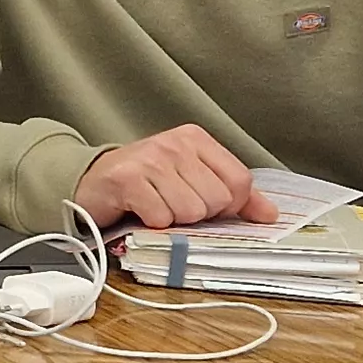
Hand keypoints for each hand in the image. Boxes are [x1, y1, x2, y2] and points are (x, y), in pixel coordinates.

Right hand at [76, 126, 273, 229]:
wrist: (92, 182)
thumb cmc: (146, 184)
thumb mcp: (193, 181)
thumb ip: (234, 195)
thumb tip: (270, 215)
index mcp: (196, 139)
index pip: (240, 181)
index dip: (228, 205)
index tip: (206, 206)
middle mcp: (174, 143)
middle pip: (217, 200)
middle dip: (198, 215)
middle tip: (173, 205)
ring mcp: (150, 159)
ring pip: (191, 212)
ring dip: (173, 221)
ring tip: (156, 207)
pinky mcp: (126, 179)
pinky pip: (161, 218)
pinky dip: (152, 224)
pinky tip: (139, 211)